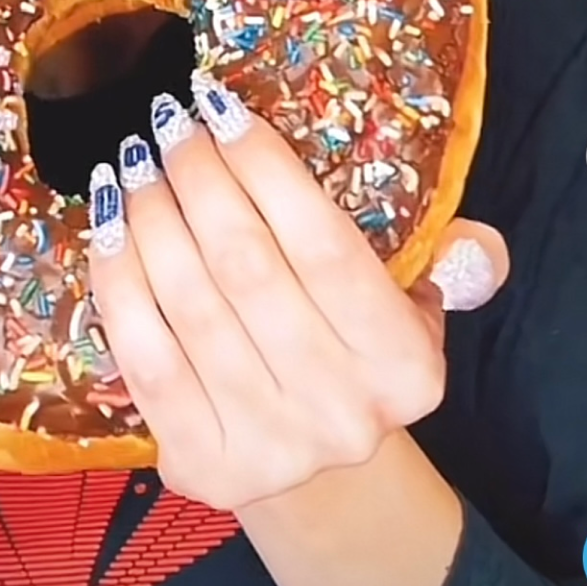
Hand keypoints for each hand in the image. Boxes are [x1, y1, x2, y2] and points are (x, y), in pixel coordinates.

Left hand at [87, 76, 508, 510]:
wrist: (316, 476)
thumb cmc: (355, 357)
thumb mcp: (417, 310)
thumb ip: (450, 263)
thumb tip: (479, 244)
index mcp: (404, 366)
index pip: (325, 246)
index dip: (265, 170)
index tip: (222, 108)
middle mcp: (340, 410)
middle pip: (246, 267)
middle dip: (198, 179)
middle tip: (169, 124)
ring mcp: (268, 446)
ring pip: (188, 305)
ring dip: (151, 218)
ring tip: (134, 162)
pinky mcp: (199, 466)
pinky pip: (143, 357)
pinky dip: (118, 282)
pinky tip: (108, 228)